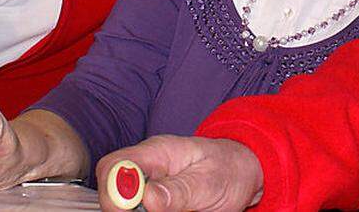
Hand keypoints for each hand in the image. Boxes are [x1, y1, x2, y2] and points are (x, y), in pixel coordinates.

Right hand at [95, 135, 263, 211]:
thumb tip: (147, 197)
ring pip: (127, 207)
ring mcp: (151, 186)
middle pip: (112, 191)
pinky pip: (144, 210)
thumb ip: (179, 190)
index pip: (113, 166)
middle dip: (124, 210)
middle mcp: (148, 168)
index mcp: (156, 153)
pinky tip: (180, 211)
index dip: (113, 191)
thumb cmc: (229, 169)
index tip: (129, 210)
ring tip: (182, 208)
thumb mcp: (209, 181)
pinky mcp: (156, 202)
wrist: (246, 174)